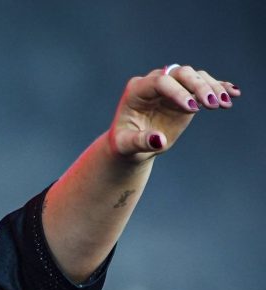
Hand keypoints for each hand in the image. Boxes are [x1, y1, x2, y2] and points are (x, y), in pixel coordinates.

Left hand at [109, 64, 239, 161]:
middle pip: (181, 74)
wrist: (133, 144)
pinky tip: (234, 93)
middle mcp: (155, 82)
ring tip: (225, 104)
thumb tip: (159, 140)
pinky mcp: (186, 92)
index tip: (193, 109)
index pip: (160, 82)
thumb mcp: (127, 145)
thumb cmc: (125, 144)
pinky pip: (204, 84)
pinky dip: (219, 87)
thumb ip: (141, 141)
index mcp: (137, 90)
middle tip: (213, 105)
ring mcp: (172, 86)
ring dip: (213, 87)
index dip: (178, 92)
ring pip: (196, 76)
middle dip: (199, 87)